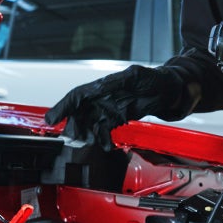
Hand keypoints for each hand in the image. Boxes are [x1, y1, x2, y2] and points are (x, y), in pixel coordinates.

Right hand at [45, 65, 193, 148]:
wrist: (170, 90)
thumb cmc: (155, 78)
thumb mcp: (135, 76)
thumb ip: (117, 82)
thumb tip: (101, 86)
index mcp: (103, 85)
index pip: (77, 96)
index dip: (62, 107)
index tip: (52, 119)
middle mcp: (102, 98)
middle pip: (80, 113)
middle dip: (74, 127)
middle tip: (73, 140)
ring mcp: (109, 109)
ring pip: (90, 124)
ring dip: (87, 136)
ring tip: (89, 146)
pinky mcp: (117, 118)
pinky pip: (104, 130)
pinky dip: (102, 139)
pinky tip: (104, 147)